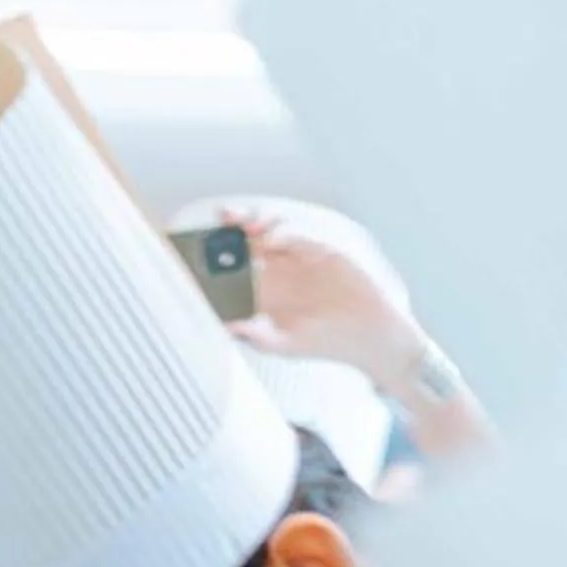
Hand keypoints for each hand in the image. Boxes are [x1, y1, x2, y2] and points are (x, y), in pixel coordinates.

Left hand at [228, 205, 421, 391]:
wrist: (366, 334)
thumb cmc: (324, 344)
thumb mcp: (283, 344)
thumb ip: (254, 336)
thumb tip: (225, 327)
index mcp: (263, 294)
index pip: (233, 271)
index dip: (217, 259)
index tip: (200, 253)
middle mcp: (277, 273)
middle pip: (246, 244)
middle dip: (231, 231)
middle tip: (218, 222)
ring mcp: (298, 259)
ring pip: (268, 233)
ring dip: (254, 225)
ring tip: (243, 224)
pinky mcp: (320, 249)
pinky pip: (298, 235)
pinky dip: (285, 233)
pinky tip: (273, 240)